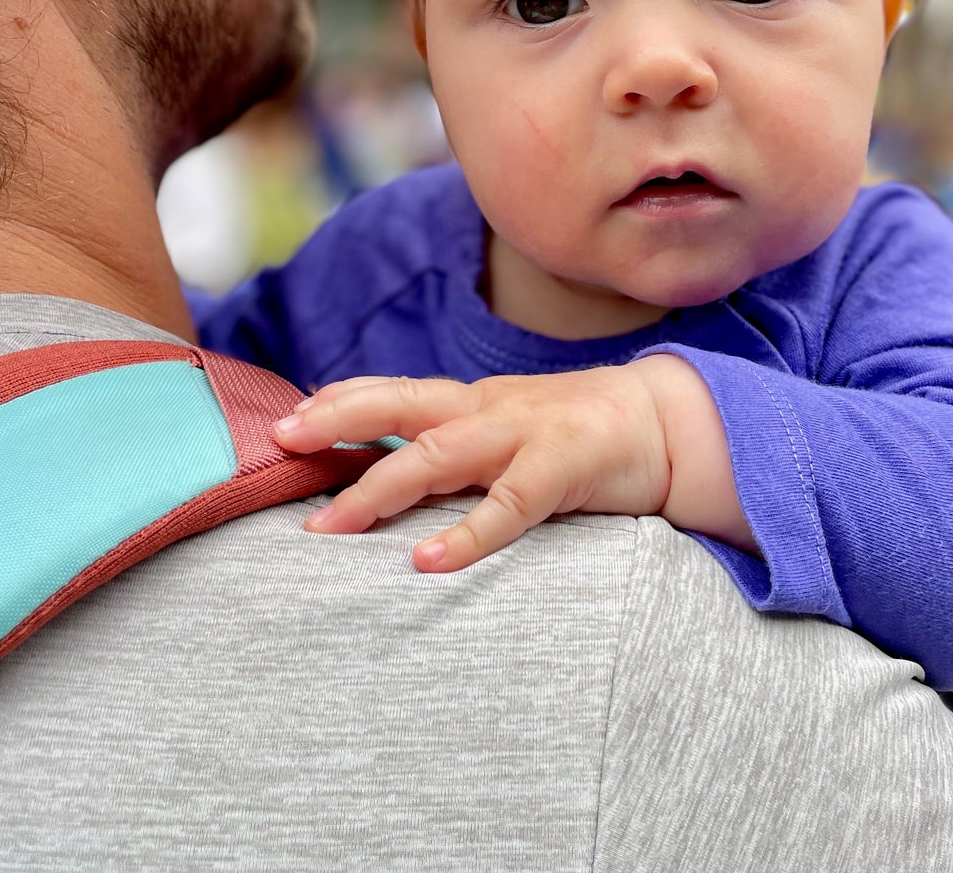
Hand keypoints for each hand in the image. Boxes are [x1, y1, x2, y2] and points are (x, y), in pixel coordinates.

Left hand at [271, 355, 753, 569]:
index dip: (340, 400)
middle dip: (338, 419)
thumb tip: (397, 479)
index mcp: (477, 401)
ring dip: (380, 488)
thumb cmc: (583, 434)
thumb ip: (464, 447)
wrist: (671, 422)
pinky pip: (510, 505)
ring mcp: (528, 433)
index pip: (397, 390)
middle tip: (281, 441)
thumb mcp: (514, 429)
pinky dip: (466, 534)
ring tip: (328, 527)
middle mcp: (492, 409)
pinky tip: (426, 563)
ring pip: (441, 454)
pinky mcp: (566, 467)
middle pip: (403, 403)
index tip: (285, 422)